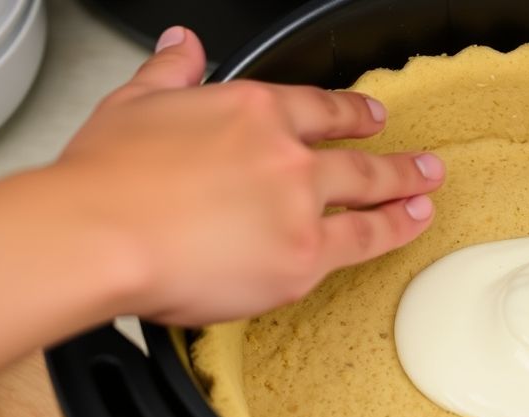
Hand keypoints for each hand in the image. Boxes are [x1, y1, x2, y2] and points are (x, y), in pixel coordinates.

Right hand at [57, 27, 444, 324]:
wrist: (100, 235)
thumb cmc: (106, 180)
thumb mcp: (136, 104)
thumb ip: (171, 73)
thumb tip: (183, 45)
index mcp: (252, 112)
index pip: (319, 109)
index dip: (351, 114)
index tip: (370, 117)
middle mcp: (287, 155)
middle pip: (357, 157)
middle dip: (397, 161)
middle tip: (424, 164)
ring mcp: (301, 207)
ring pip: (371, 197)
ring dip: (406, 195)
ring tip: (428, 196)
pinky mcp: (302, 259)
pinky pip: (360, 246)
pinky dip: (393, 235)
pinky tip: (408, 230)